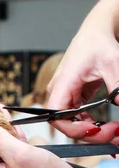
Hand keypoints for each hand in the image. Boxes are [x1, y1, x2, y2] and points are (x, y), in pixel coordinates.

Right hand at [47, 13, 118, 142]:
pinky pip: (79, 119)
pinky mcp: (73, 99)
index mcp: (63, 83)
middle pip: (66, 124)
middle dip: (90, 133)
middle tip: (114, 133)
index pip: (56, 115)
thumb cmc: (97, 43)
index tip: (94, 129)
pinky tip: (107, 126)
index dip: (72, 128)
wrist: (95, 34)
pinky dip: (93, 125)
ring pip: (74, 124)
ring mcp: (65, 97)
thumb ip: (117, 84)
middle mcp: (59, 92)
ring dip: (94, 131)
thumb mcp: (112, 62)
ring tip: (114, 130)